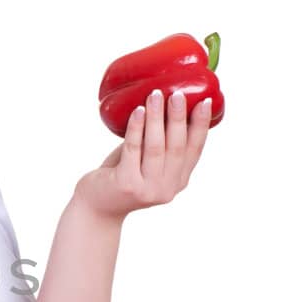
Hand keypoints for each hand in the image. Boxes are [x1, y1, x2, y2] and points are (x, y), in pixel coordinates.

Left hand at [75, 87, 210, 220]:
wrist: (96, 207)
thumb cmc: (121, 176)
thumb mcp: (146, 161)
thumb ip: (158, 143)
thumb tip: (167, 102)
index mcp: (177, 181)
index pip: (195, 150)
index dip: (201, 126)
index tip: (205, 101)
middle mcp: (166, 188)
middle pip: (177, 146)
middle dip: (179, 117)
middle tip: (178, 93)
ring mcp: (147, 189)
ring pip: (156, 146)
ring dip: (157, 118)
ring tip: (156, 95)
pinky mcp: (126, 184)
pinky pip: (133, 149)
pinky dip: (136, 128)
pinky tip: (137, 110)